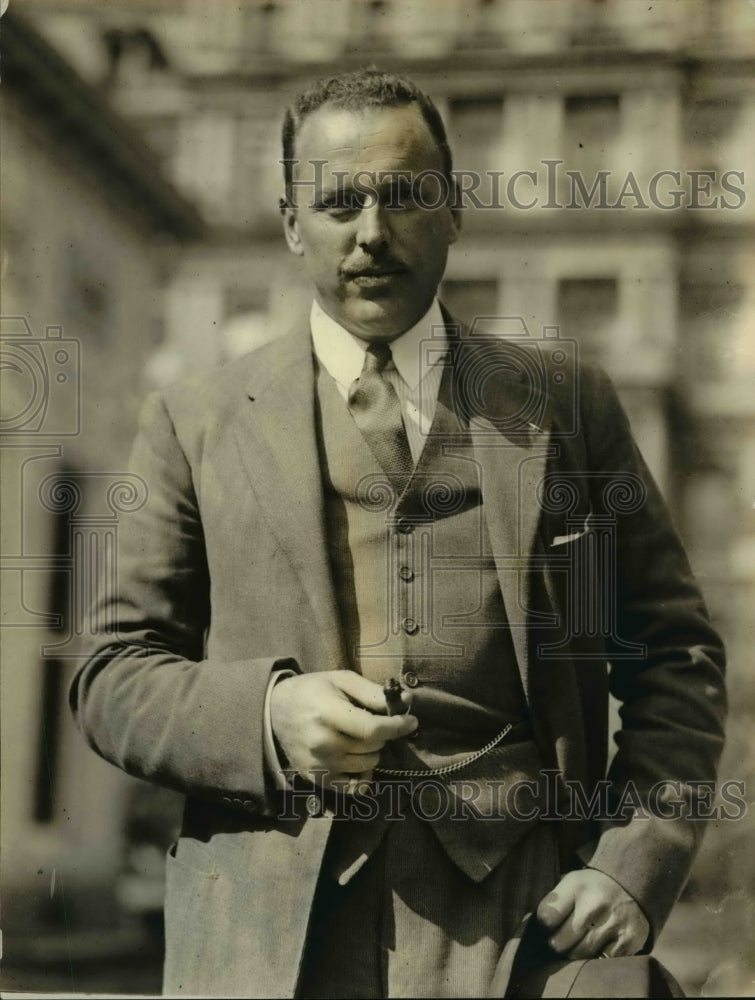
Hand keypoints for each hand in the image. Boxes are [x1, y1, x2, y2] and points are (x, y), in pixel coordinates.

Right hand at [270, 670, 416, 792]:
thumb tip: (407, 699)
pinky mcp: (317, 779)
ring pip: (367, 765)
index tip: (412, 721)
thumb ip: (373, 692)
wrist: (275, 711)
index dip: (398, 726)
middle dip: (381, 734)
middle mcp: (323, 743)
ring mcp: (320, 765)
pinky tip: (358, 760)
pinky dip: (363, 775)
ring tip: (358, 737)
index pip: (373, 729)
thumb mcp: (341, 680)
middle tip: (370, 722)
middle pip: (373, 747)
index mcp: (328, 713)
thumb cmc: (312, 690)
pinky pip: (354, 787)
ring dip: (371, 752)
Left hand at [536, 869, 649, 958]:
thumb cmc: (592, 888)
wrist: (630, 884)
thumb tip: (538, 930)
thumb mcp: (570, 883)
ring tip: (575, 945)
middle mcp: (595, 905)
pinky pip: (602, 961)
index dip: (543, 927)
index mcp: (576, 887)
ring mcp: (613, 924)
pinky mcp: (629, 941)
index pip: (546, 918)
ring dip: (574, 954)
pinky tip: (596, 948)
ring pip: (580, 955)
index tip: (548, 927)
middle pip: (561, 942)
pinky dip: (596, 959)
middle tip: (560, 941)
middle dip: (556, 944)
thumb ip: (554, 903)